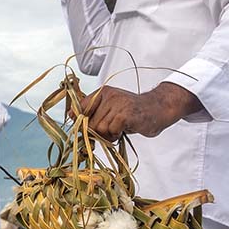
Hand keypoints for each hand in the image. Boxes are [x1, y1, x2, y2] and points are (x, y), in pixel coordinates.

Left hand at [78, 83, 201, 139]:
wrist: (158, 109)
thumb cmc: (133, 113)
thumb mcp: (110, 109)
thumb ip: (92, 113)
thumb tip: (71, 116)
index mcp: (102, 92)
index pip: (80, 108)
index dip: (82, 122)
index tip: (88, 129)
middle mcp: (108, 95)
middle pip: (89, 123)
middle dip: (98, 132)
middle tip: (110, 131)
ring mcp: (117, 103)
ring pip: (99, 128)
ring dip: (108, 135)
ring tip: (119, 129)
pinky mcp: (125, 114)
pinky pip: (111, 131)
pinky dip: (116, 135)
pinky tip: (124, 130)